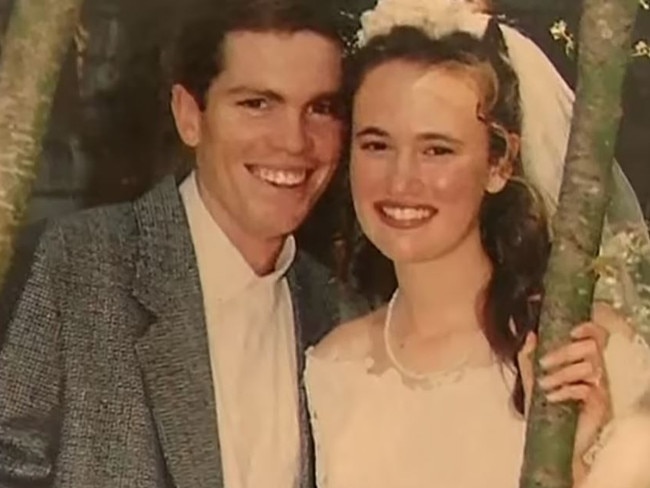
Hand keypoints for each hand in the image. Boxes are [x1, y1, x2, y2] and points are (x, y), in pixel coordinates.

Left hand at [517, 316, 611, 477]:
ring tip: (543, 385)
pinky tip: (552, 397)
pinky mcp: (600, 405)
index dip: (589, 329)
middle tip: (543, 364)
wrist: (549, 436)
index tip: (571, 332)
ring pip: (589, 367)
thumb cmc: (543, 405)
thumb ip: (527, 355)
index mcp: (581, 358)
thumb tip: (530, 335)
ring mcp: (599, 387)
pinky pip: (587, 389)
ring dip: (562, 375)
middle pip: (592, 348)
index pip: (597, 335)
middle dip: (564, 353)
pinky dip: (566, 391)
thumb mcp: (529, 377)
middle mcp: (595, 369)